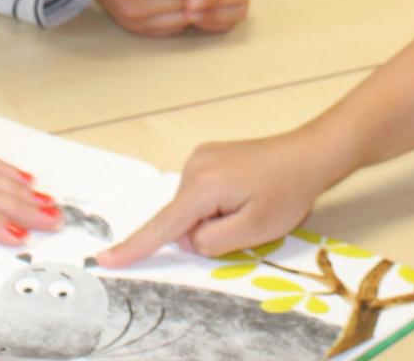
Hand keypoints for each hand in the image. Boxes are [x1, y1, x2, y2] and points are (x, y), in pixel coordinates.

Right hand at [96, 130, 334, 266]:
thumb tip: (186, 239)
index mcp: (203, 186)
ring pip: (190, 207)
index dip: (135, 247)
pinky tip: (243, 195)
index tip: (105, 259)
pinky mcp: (208, 157)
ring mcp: (200, 158)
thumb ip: (211, 241)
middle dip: (203, 231)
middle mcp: (194, 167)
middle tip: (245, 220)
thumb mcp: (253, 230)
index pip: (162, 225)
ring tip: (249, 204)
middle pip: (180, 218)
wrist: (308, 154)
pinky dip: (214, 204)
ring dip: (212, 217)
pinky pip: (199, 194)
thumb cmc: (287, 192)